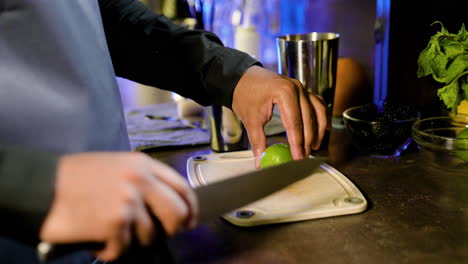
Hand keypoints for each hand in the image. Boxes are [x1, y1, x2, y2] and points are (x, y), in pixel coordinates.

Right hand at [40, 152, 196, 261]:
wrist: (41, 187)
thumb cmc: (75, 178)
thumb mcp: (117, 166)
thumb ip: (144, 180)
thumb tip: (166, 204)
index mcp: (142, 165)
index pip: (182, 187)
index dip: (190, 208)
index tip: (189, 221)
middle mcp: (140, 181)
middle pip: (177, 214)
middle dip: (169, 230)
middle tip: (153, 234)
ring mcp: (128, 202)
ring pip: (149, 236)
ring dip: (129, 240)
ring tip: (107, 230)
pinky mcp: (115, 223)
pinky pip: (123, 249)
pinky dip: (109, 250)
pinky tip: (95, 237)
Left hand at [232, 66, 326, 167]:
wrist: (241, 77)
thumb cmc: (245, 94)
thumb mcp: (250, 119)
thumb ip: (258, 141)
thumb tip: (261, 161)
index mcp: (284, 92)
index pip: (294, 123)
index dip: (297, 143)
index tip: (298, 157)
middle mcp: (297, 88)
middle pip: (308, 118)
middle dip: (307, 140)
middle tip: (304, 156)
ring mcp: (301, 87)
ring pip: (318, 111)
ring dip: (318, 130)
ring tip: (314, 146)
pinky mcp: (301, 90)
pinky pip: (317, 103)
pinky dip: (321, 116)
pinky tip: (323, 128)